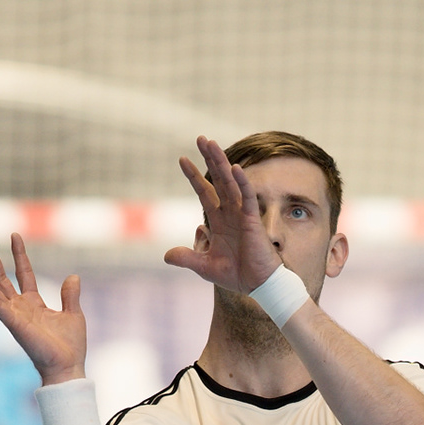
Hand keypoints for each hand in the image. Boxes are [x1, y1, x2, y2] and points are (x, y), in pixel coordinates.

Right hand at [0, 234, 86, 383]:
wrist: (68, 365)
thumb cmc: (70, 346)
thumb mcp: (74, 314)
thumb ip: (70, 295)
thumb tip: (73, 276)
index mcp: (34, 304)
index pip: (23, 274)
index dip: (19, 255)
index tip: (14, 235)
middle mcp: (20, 308)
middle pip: (3, 278)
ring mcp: (14, 315)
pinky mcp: (13, 323)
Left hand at [163, 135, 283, 293]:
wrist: (257, 285)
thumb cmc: (236, 274)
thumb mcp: (204, 266)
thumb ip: (186, 258)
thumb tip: (166, 256)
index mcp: (219, 220)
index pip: (205, 192)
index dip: (194, 176)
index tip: (182, 159)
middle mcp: (230, 213)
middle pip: (218, 179)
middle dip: (209, 159)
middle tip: (201, 138)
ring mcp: (242, 214)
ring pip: (231, 182)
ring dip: (221, 162)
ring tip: (211, 143)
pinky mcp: (253, 220)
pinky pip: (248, 197)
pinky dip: (242, 183)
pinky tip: (235, 168)